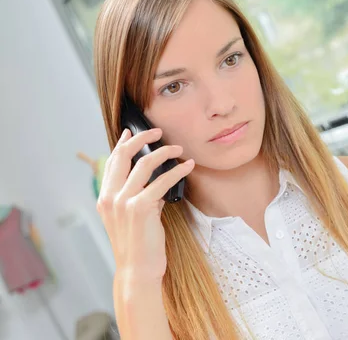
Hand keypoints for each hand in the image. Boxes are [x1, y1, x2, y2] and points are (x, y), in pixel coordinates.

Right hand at [96, 128, 194, 282]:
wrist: (137, 270)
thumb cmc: (138, 246)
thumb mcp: (130, 219)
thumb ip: (136, 198)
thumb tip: (156, 181)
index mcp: (105, 198)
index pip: (112, 162)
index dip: (122, 144)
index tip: (132, 132)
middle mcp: (110, 198)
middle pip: (124, 156)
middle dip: (142, 139)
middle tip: (158, 131)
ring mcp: (124, 202)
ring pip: (144, 165)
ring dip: (164, 152)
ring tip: (179, 149)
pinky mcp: (141, 208)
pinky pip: (162, 181)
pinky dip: (177, 171)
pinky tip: (187, 166)